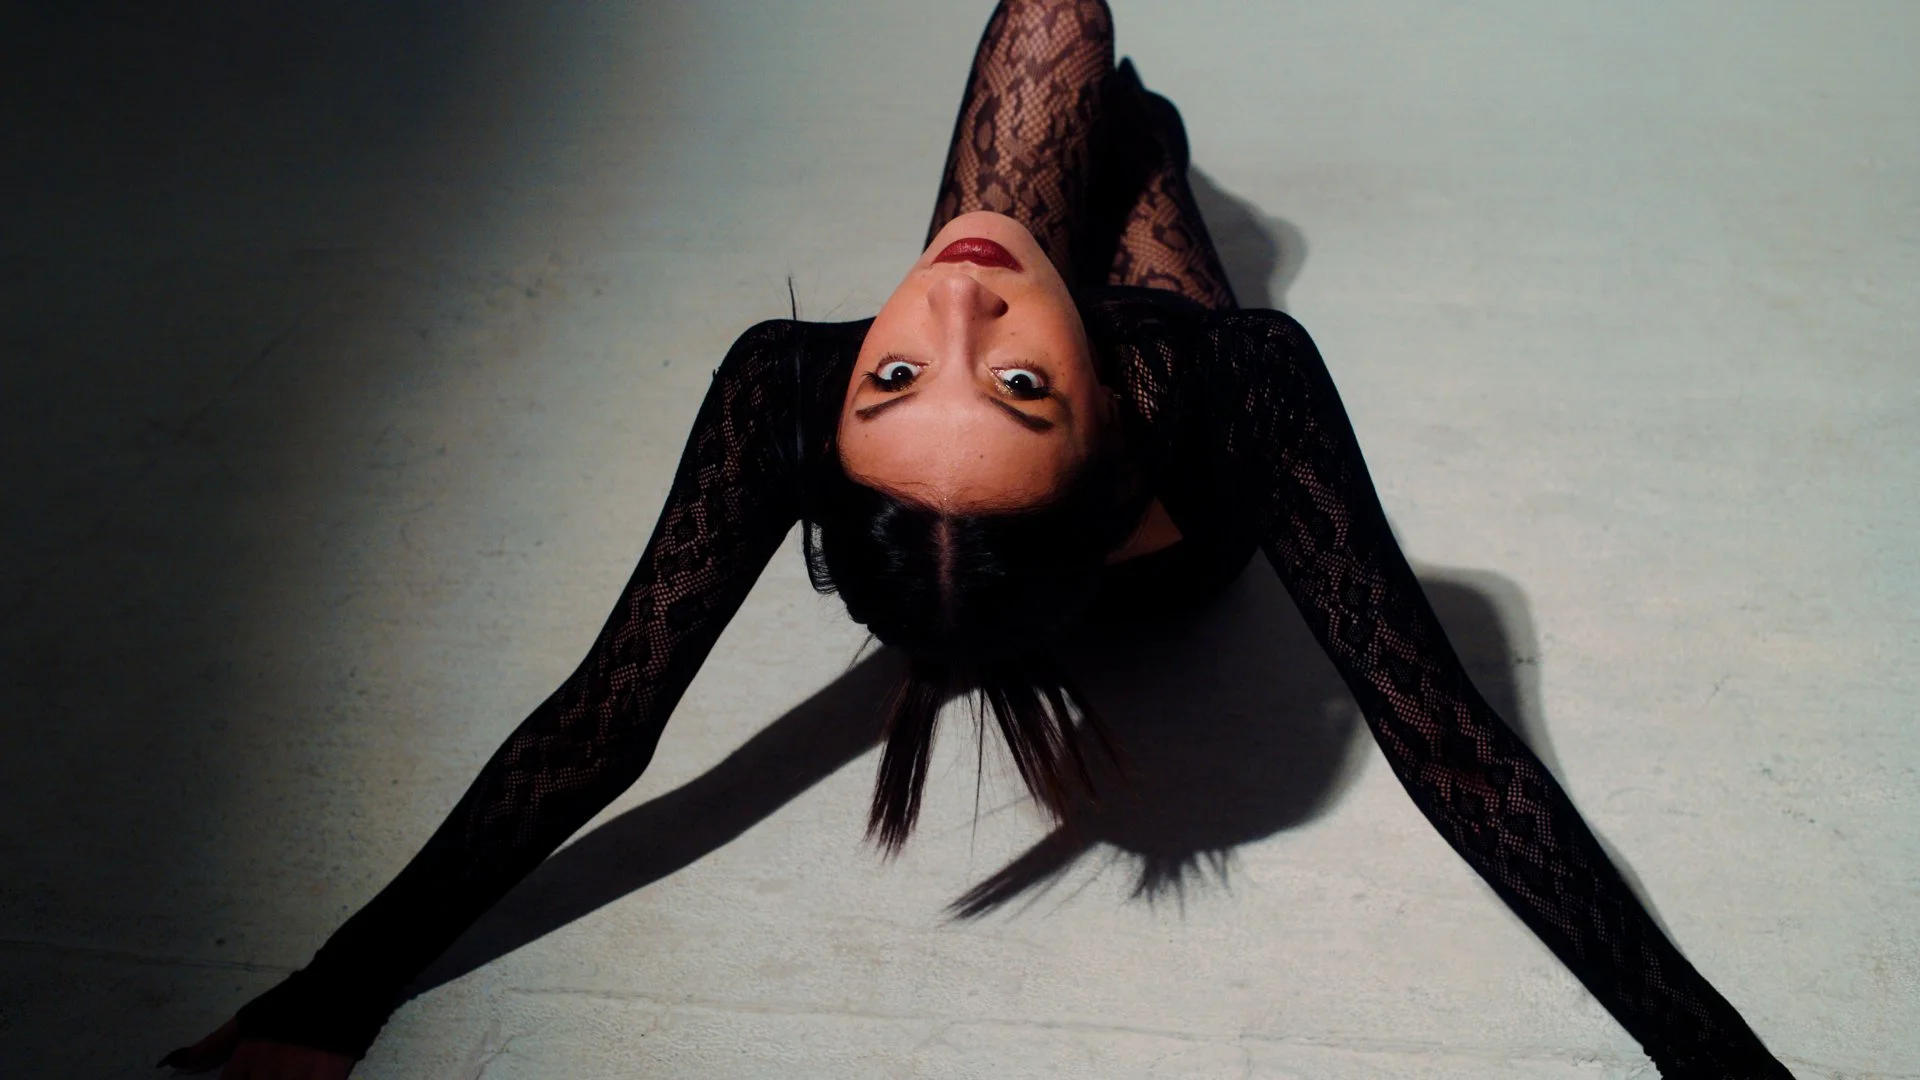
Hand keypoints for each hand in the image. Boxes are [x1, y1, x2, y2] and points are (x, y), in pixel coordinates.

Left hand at [158, 1018, 354, 1077]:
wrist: (342, 986)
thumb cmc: (294, 1002)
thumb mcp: (248, 1020)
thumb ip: (211, 1046)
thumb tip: (170, 1063)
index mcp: (245, 1058)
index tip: (250, 1078)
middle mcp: (264, 1071)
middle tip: (273, 1075)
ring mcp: (294, 1076)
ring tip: (287, 1077)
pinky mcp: (324, 1079)